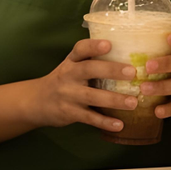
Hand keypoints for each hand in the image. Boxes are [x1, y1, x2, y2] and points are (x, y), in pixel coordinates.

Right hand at [22, 38, 140, 134]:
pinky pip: (89, 118)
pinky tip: (119, 125)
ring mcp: (67, 94)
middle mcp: (68, 75)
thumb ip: (92, 63)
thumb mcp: (71, 67)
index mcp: (71, 61)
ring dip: (113, 99)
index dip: (93, 46)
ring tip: (133, 102)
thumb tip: (129, 59)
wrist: (37, 101)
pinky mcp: (68, 112)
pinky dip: (104, 122)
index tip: (109, 44)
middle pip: (88, 69)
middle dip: (110, 70)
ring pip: (91, 96)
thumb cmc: (64, 81)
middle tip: (132, 72)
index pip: (80, 49)